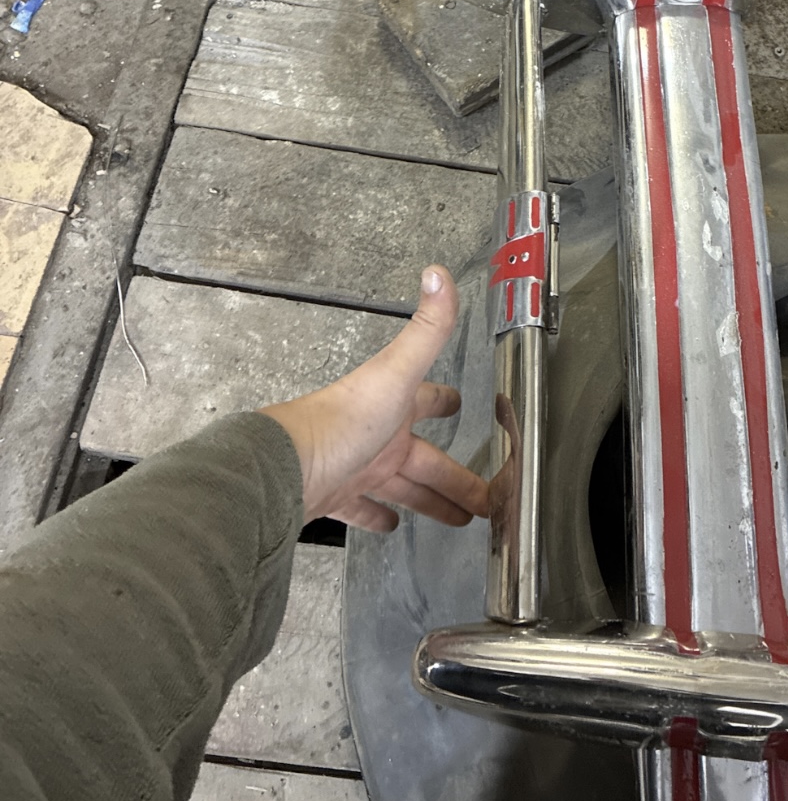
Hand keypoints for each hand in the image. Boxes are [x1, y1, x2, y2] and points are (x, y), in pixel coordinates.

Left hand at [258, 266, 487, 531]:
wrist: (291, 466)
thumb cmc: (345, 418)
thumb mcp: (396, 371)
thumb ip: (427, 329)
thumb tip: (440, 272)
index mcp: (395, 405)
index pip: (429, 400)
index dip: (446, 402)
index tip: (460, 404)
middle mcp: (378, 435)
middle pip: (426, 460)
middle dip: (455, 477)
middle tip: (484, 497)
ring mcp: (357, 467)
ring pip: (403, 489)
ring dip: (429, 502)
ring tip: (458, 520)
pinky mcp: (338, 497)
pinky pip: (363, 510)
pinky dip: (378, 517)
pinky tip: (391, 528)